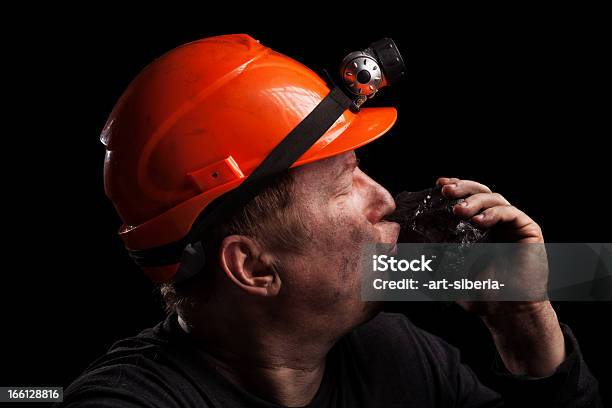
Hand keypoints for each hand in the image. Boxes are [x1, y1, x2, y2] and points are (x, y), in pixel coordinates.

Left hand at [436, 177, 546, 314]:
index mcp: (477, 226)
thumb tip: (403, 256)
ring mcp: (512, 224)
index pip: (465, 198)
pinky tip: (478, 220)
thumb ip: (429, 263)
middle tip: (445, 191)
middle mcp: (495, 221)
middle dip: (462, 188)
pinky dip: (493, 213)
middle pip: (480, 191)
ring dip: (474, 200)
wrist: (507, 312)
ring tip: (459, 210)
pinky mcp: (528, 230)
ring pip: (494, 198)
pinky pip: (511, 212)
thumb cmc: (479, 294)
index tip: (437, 185)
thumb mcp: (447, 275)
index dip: (454, 187)